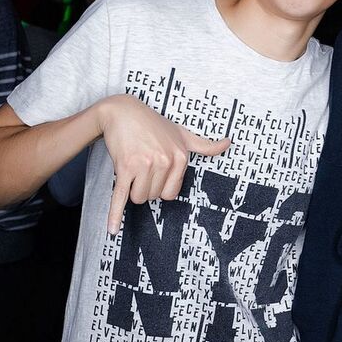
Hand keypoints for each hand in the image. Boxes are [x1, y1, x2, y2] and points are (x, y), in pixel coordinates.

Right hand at [94, 94, 228, 234]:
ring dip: (132, 190)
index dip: (160, 188)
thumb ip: (205, 145)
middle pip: (154, 197)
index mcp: (180, 157)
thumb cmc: (153, 124)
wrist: (123, 111)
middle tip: (141, 168)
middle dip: (145, 188)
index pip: (170, 193)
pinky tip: (112, 230)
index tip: (154, 174)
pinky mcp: (125, 167)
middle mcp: (164, 161)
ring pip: (139, 198)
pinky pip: (121, 197)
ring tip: (131, 170)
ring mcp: (145, 164)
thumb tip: (228, 143)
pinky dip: (115, 214)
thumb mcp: (182, 133)